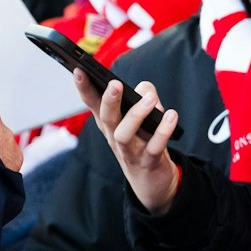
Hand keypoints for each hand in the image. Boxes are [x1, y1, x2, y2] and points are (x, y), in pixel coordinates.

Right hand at [76, 72, 178, 214]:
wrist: (150, 180)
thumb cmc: (142, 141)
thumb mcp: (138, 117)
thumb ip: (143, 96)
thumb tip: (146, 90)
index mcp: (109, 123)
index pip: (92, 103)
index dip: (83, 87)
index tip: (78, 70)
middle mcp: (114, 136)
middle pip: (106, 118)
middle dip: (108, 100)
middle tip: (114, 84)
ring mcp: (130, 151)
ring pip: (124, 134)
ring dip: (136, 115)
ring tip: (150, 99)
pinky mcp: (149, 162)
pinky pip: (154, 147)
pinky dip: (163, 131)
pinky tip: (171, 116)